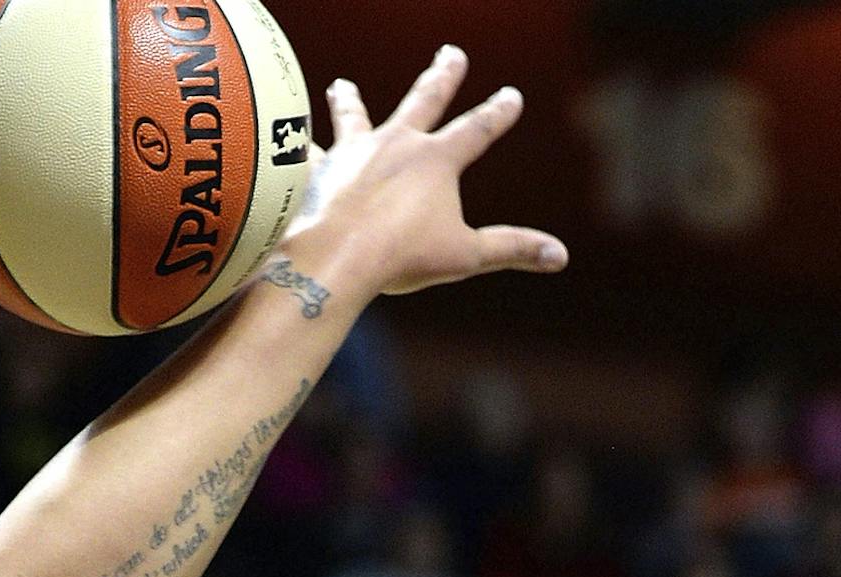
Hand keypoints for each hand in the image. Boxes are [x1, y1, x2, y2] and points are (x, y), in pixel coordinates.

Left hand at [281, 45, 566, 298]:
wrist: (335, 258)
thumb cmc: (401, 258)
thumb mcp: (465, 255)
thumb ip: (511, 249)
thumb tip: (561, 257)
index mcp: (436, 159)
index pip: (477, 129)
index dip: (497, 113)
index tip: (510, 95)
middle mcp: (395, 143)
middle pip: (423, 101)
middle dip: (441, 77)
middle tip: (451, 53)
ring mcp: (353, 153)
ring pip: (354, 118)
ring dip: (350, 101)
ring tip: (341, 84)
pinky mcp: (315, 171)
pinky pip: (301, 155)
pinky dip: (292, 150)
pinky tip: (280, 143)